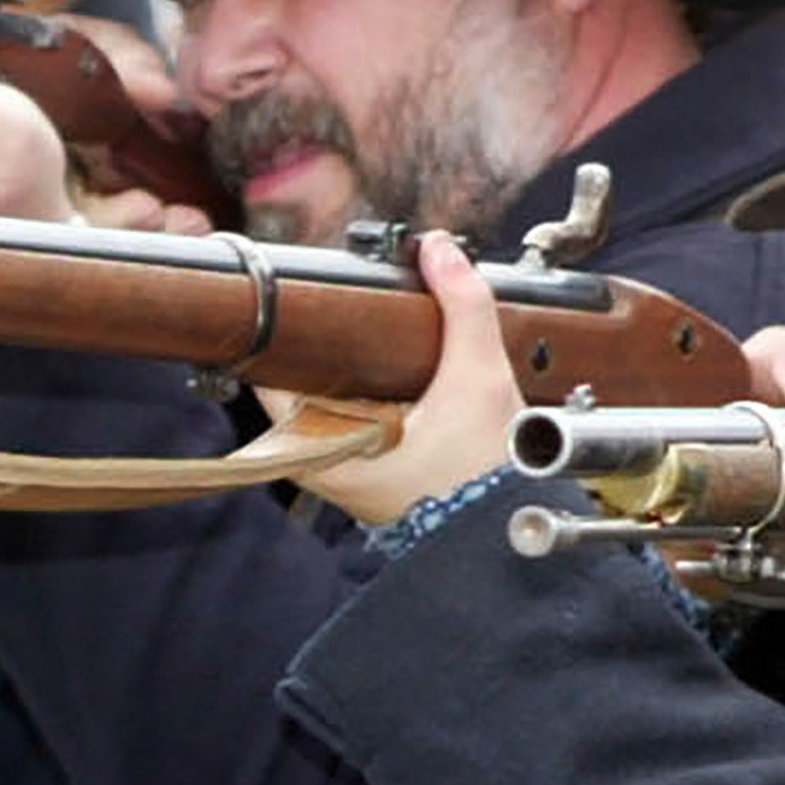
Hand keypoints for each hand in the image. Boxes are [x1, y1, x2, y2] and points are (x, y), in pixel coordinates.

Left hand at [280, 232, 524, 524]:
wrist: (509, 533)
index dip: (286, 340)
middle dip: (328, 354)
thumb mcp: (477, 377)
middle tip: (349, 316)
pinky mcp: (380, 483)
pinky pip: (362, 431)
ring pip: (334, 410)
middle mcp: (330, 470)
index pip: (274, 383)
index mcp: (328, 451)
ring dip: (352, 378)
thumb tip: (439, 251)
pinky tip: (400, 381)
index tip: (299, 307)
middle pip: (305, 390)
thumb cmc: (486, 477)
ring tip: (376, 343)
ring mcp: (352, 480)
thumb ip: (462, 306)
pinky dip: (375, 403)